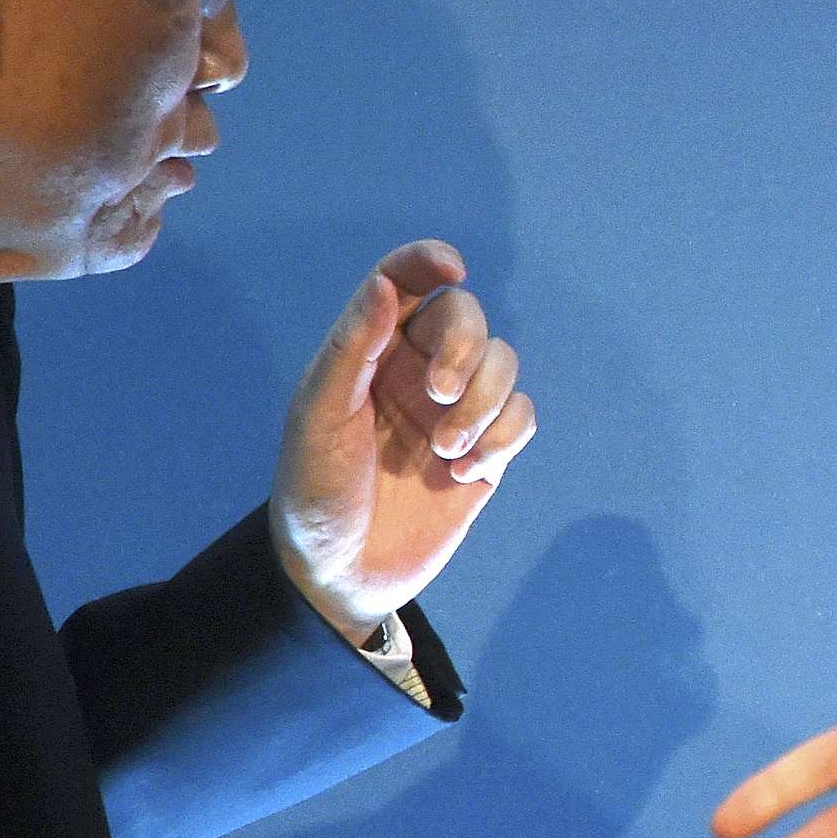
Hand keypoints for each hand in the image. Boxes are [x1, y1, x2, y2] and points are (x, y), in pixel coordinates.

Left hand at [271, 240, 539, 638]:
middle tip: (440, 391)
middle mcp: (415, 370)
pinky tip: (463, 472)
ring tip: (448, 449)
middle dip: (465, 349)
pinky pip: (521, 415)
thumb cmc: (316, 493)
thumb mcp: (319, 417)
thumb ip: (352, 347)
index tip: (451, 270)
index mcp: (368, 352)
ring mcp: (454, 410)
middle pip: (467, 317)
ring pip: (504, 365)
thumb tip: (384, 283)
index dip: (428, 261)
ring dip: (484, 403)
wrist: (341, 576)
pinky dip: (502, 438)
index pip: (403, 282)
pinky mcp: (487, 451)